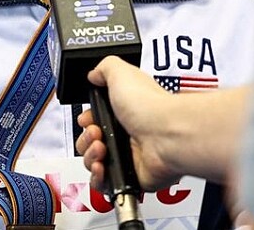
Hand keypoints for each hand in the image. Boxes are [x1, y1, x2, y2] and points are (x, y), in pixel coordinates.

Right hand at [75, 56, 180, 191]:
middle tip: (96, 133)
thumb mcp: (122, 74)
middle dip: (86, 138)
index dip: (86, 120)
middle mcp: (128, 133)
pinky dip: (97, 177)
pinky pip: (105, 184)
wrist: (167, 134)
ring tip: (101, 149)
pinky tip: (102, 166)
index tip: (87, 119)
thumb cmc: (151, 106)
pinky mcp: (131, 176)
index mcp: (125, 110)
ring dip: (89, 156)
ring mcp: (129, 156)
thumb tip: (94, 73)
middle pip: (90, 142)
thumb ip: (105, 69)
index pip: (96, 119)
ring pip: (94, 162)